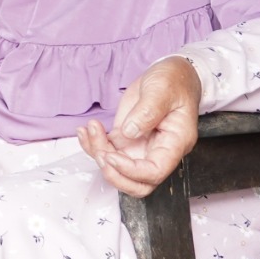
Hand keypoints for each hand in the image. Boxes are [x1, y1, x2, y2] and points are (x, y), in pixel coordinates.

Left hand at [78, 56, 201, 197]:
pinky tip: (85, 130)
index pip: (154, 172)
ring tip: (90, 129)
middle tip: (99, 151)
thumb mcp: (162, 90)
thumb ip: (148, 111)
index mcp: (174, 144)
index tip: (111, 155)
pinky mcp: (127, 139)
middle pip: (138, 183)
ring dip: (98, 154)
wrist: (171, 75)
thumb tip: (130, 131)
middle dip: (114, 174)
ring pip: (118, 169)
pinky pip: (108, 151)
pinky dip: (92, 145)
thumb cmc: (173, 82)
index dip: (130, 171)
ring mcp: (141, 147)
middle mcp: (158, 151)